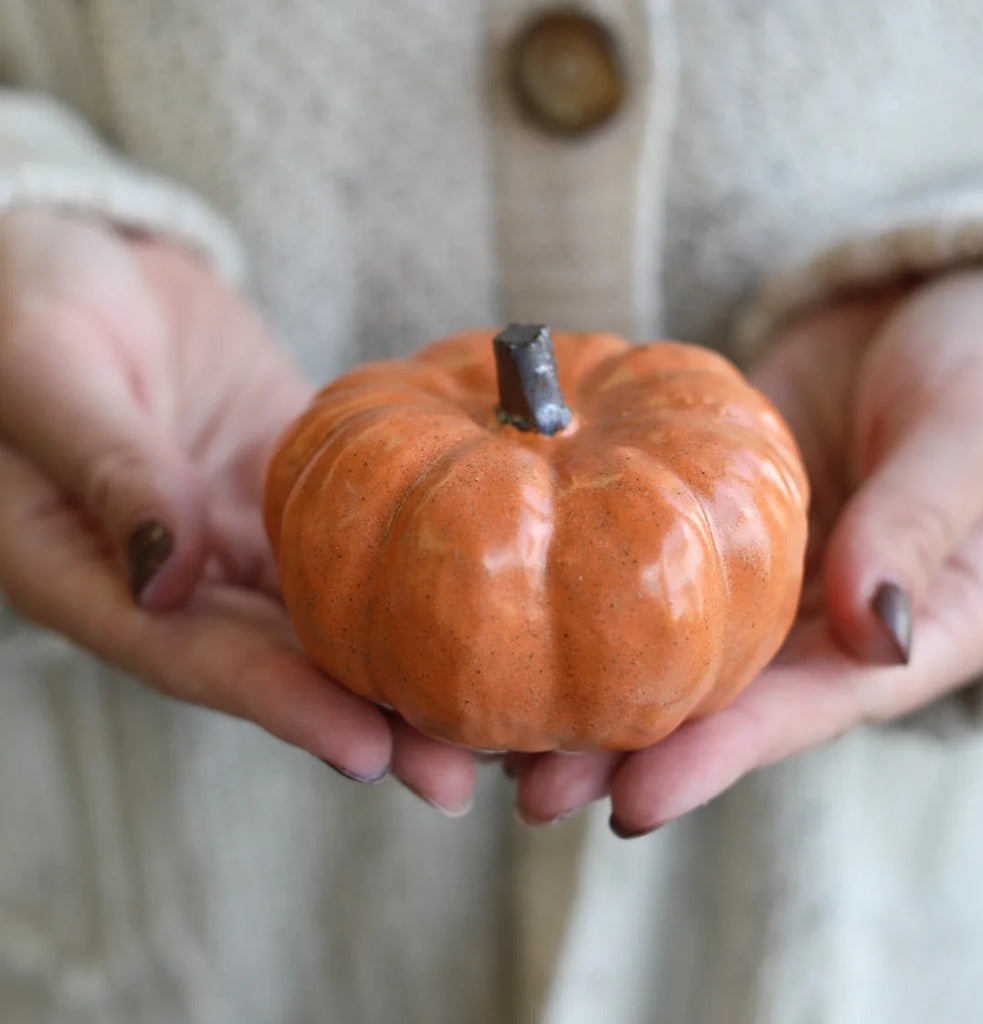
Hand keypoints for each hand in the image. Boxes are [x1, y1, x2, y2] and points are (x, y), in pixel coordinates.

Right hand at [0, 209, 475, 813]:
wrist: (84, 262)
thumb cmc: (24, 303)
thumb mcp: (48, 373)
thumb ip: (107, 469)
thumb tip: (168, 577)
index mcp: (86, 570)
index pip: (191, 656)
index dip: (280, 705)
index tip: (366, 751)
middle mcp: (170, 574)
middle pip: (274, 659)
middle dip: (364, 717)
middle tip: (455, 775)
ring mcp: (235, 535)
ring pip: (323, 616)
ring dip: (400, 668)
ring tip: (484, 720)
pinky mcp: (285, 492)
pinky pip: (348, 538)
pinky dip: (406, 574)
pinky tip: (472, 605)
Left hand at [509, 269, 982, 833]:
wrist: (934, 296)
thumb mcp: (977, 435)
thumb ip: (923, 525)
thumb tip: (876, 631)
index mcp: (916, 625)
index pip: (809, 708)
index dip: (722, 758)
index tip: (633, 803)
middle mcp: (828, 615)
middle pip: (723, 696)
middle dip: (629, 746)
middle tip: (529, 787)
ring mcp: (768, 568)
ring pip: (676, 639)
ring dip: (595, 681)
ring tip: (500, 724)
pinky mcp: (718, 513)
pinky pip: (656, 555)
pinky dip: (597, 585)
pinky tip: (523, 604)